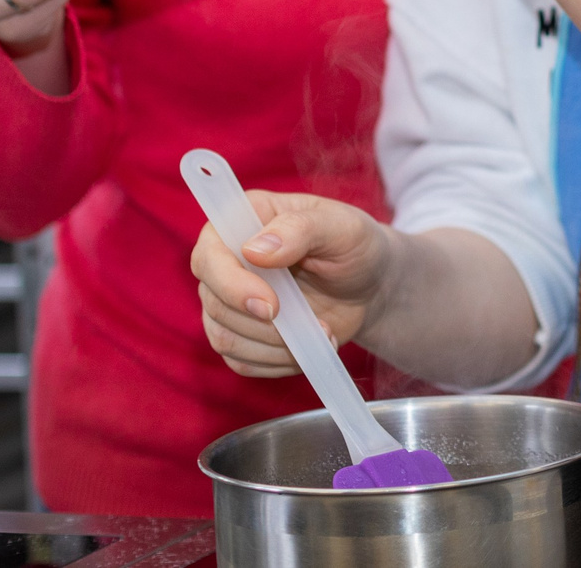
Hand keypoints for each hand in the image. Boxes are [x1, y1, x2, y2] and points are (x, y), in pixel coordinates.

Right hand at [191, 190, 393, 378]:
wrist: (371, 284)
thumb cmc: (355, 245)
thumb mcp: (342, 227)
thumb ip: (301, 229)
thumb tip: (254, 250)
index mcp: (244, 219)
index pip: (209, 255)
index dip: (230, 284)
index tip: (270, 305)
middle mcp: (228, 259)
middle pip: (213, 302)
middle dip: (262, 323)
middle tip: (312, 324)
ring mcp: (230, 299)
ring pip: (223, 337)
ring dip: (275, 346)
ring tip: (321, 332)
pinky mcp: (242, 333)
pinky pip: (241, 361)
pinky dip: (277, 361)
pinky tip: (309, 346)